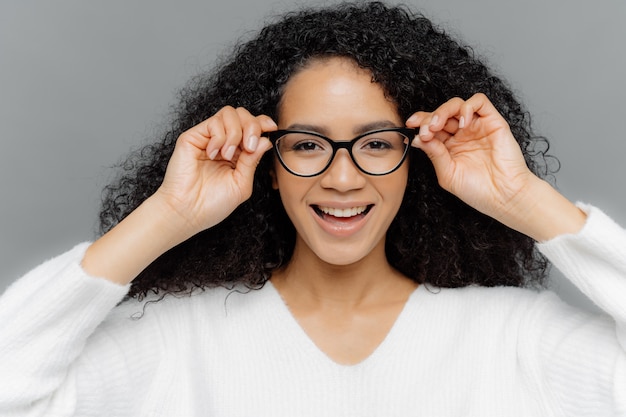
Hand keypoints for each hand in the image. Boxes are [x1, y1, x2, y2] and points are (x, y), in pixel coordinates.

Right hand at [155, 106, 275, 238]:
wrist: (188, 212)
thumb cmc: (212, 204)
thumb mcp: (241, 183)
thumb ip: (253, 161)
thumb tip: (265, 140)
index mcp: (238, 153)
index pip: (252, 126)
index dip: (262, 122)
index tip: (272, 128)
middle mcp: (224, 142)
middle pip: (242, 114)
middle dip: (252, 126)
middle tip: (249, 147)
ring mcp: (208, 138)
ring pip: (229, 113)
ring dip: (235, 133)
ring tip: (228, 156)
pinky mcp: (193, 137)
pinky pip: (213, 122)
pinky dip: (219, 137)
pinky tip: (213, 154)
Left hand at [406, 93, 535, 222]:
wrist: (504, 196)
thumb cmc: (478, 190)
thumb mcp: (448, 174)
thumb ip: (434, 154)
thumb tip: (418, 138)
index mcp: (449, 146)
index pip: (431, 126)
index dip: (420, 123)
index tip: (410, 126)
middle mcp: (462, 134)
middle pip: (441, 114)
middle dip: (429, 118)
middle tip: (426, 130)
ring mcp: (477, 127)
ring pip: (457, 105)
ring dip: (443, 111)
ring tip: (438, 126)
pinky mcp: (493, 122)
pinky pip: (479, 102)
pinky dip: (467, 107)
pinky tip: (462, 123)